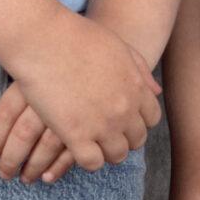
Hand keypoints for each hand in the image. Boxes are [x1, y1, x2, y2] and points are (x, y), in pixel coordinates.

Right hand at [0, 10, 161, 174]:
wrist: (43, 40)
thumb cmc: (76, 37)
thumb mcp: (118, 47)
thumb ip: (140, 69)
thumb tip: (156, 91)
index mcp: (136, 87)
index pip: (151, 119)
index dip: (138, 122)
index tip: (123, 120)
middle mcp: (124, 109)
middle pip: (136, 140)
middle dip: (124, 139)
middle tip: (106, 135)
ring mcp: (102, 124)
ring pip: (116, 155)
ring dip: (106, 152)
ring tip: (92, 146)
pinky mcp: (76, 135)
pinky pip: (92, 163)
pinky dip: (87, 160)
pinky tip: (76, 148)